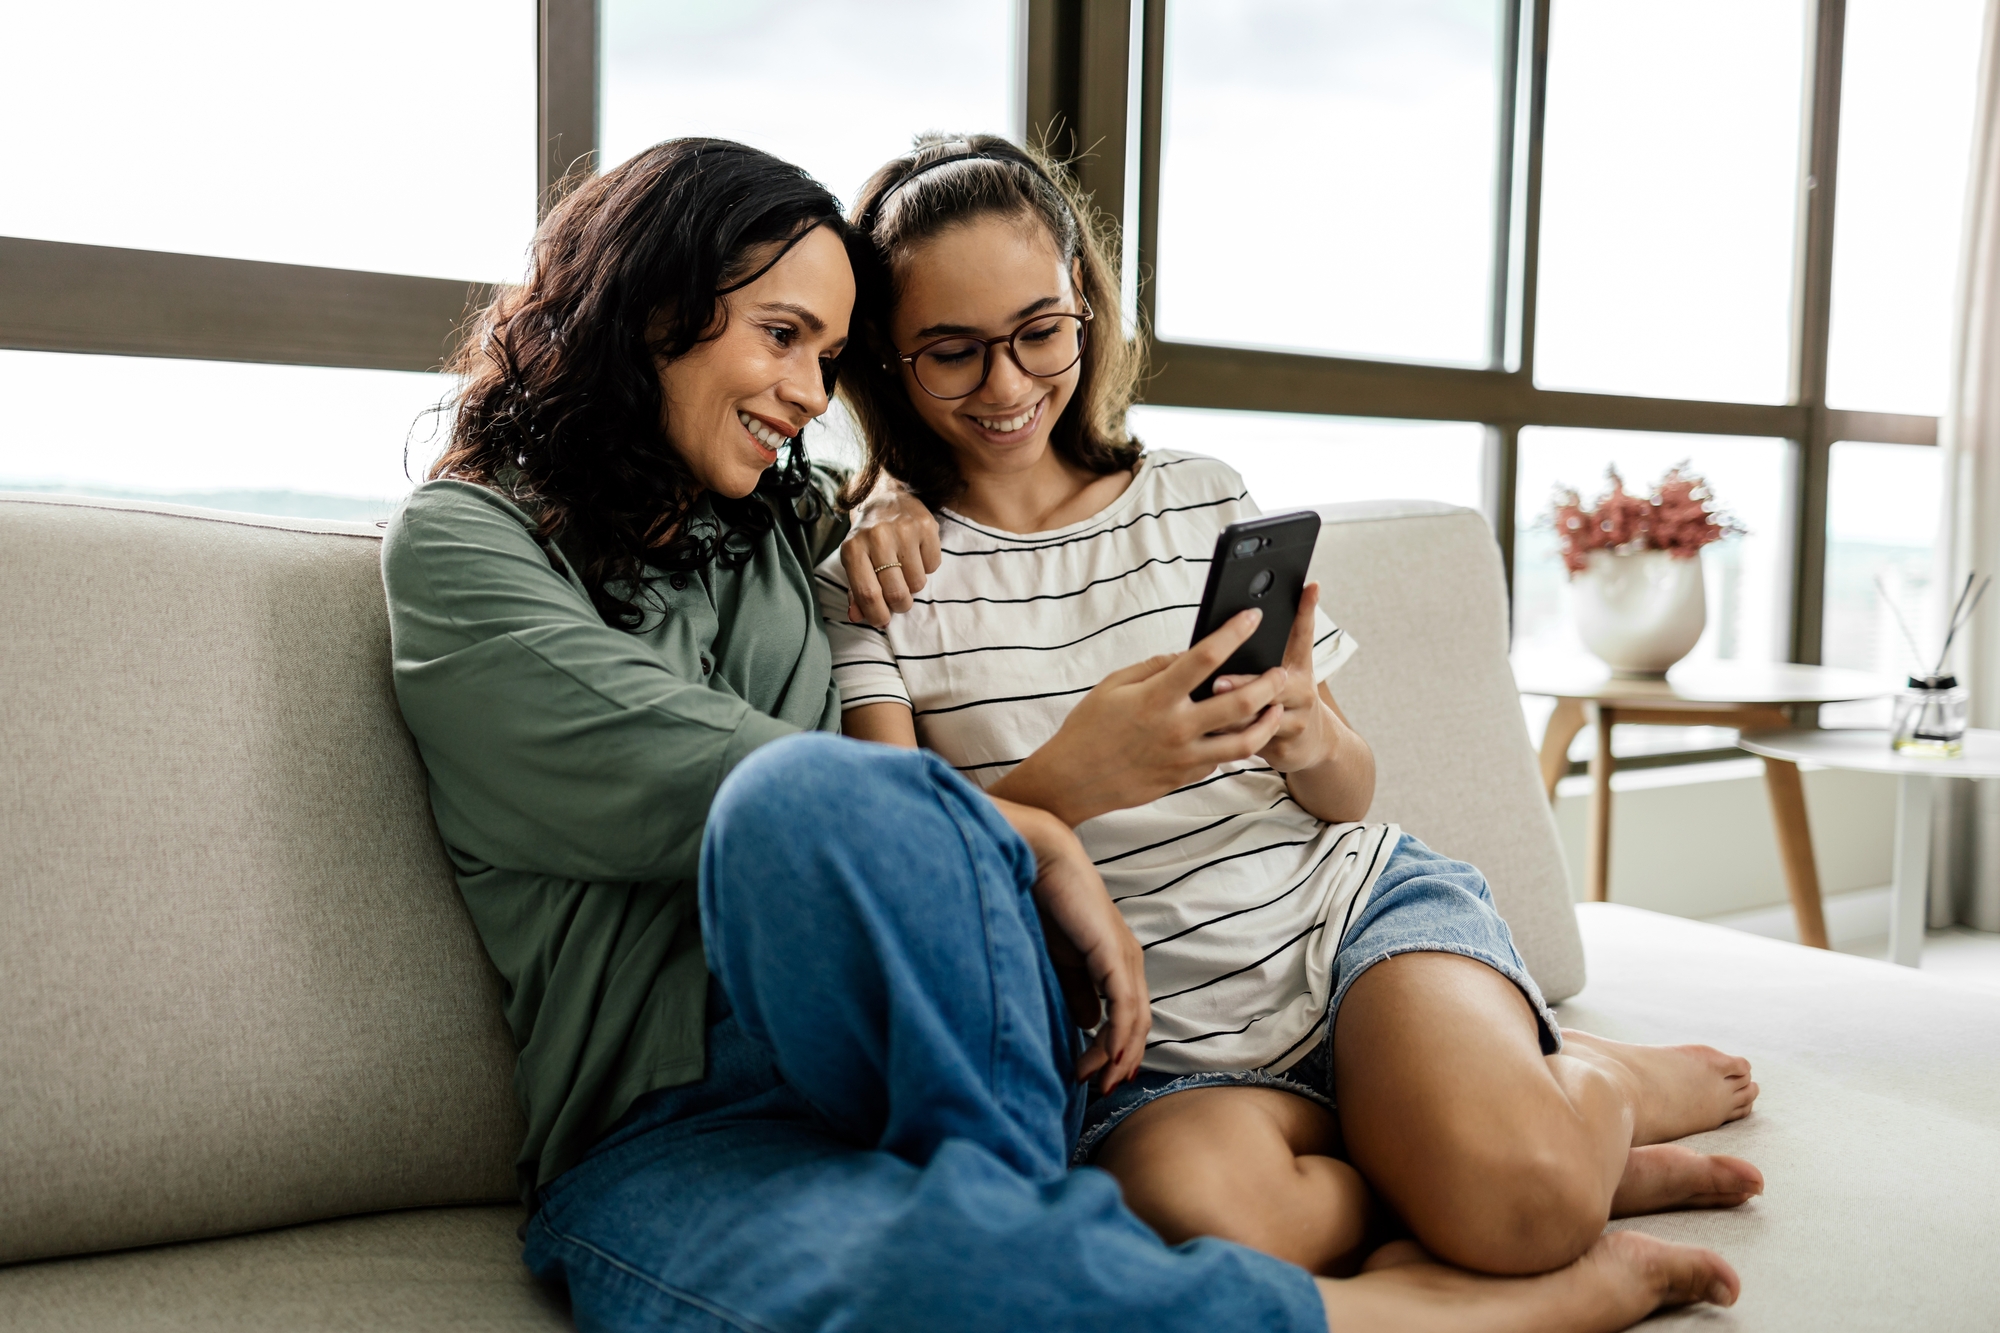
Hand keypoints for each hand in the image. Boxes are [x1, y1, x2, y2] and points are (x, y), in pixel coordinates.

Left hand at [840, 476, 940, 627]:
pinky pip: (933, 566)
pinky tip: (916, 554)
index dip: (877, 614)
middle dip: (900, 605)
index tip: (883, 620)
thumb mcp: (854, 559)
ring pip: (917, 583)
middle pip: (895, 592)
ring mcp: (904, 530)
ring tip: (905, 570)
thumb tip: (857, 617)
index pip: (867, 593)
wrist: (886, 495)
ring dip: (913, 585)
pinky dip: (926, 567)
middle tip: (899, 600)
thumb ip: (855, 590)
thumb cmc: (868, 535)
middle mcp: (877, 537)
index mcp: (853, 548)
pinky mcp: (926, 526)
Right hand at [990, 610, 1288, 826]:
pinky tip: (1239, 733)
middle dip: (1268, 684)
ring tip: (1276, 708)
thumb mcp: (1115, 685)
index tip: (1252, 617)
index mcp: (1156, 697)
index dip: (1233, 633)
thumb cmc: (1089, 727)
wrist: (1073, 780)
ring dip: (1267, 723)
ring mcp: (1183, 758)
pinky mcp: (1185, 778)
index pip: (1205, 658)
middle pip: (1240, 704)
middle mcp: (1175, 728)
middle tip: (1281, 673)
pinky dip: (1232, 745)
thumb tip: (1189, 655)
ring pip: (1243, 742)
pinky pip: (1220, 760)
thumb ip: (1155, 666)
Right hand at [992, 797, 1148, 1092]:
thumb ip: (1075, 990)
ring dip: (1117, 1056)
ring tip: (1096, 1081)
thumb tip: (1086, 1024)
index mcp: (1116, 961)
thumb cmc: (1047, 903)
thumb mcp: (1061, 958)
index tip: (1094, 1076)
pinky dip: (1117, 1036)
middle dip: (1120, 1060)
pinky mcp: (1113, 955)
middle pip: (1137, 1023)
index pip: (1127, 1015)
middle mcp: (1128, 961)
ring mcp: (1124, 958)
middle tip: (1100, 1089)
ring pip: (1134, 1021)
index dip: (1116, 1048)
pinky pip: (1123, 1006)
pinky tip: (1106, 1057)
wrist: (1041, 859)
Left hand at [1214, 582, 1335, 772]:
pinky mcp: (1284, 750)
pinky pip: (1247, 743)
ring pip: (1255, 718)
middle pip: (1272, 684)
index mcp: (1299, 667)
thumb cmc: (1289, 698)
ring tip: (1196, 709)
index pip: (1303, 633)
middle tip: (1216, 682)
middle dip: (1242, 683)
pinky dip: (1223, 738)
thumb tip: (1283, 599)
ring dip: (1224, 715)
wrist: (1315, 745)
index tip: (1308, 587)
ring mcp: (1296, 723)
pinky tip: (1200, 734)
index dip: (1307, 609)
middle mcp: (1302, 692)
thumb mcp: (1292, 668)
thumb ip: (1284, 640)